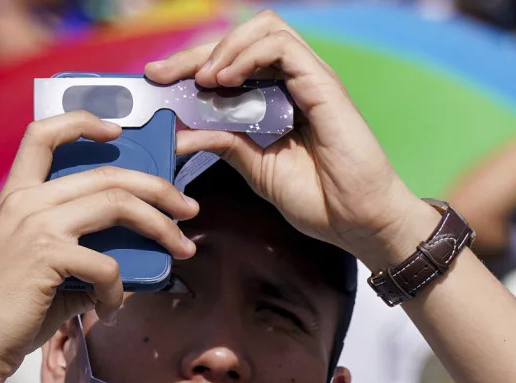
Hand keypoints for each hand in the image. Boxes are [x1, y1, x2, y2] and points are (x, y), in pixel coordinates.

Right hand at [0, 111, 198, 382]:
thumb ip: (81, 245)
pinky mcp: (47, 256)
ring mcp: (35, 225)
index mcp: (17, 195)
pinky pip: (108, 264)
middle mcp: (24, 200)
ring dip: (160, 227)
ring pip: (116, 203)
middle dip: (159, 188)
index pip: (43, 134)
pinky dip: (118, 290)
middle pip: (107, 173)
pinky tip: (110, 309)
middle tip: (189, 208)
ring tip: (182, 248)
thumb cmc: (11, 309)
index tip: (119, 132)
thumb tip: (139, 248)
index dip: (83, 122)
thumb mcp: (42, 263)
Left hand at [145, 10, 435, 270]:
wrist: (357, 220)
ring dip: (223, 49)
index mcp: (277, 100)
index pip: (231, 63)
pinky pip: (281, 47)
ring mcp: (310, 80)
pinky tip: (226, 80)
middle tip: (162, 74)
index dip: (191, 65)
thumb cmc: (319, 198)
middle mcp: (293, 83)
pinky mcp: (323, 84)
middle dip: (195, 52)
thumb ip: (224, 143)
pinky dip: (248, 55)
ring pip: (263, 30)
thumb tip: (179, 131)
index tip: (158, 81)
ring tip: (202, 79)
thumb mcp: (256, 168)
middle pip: (241, 41)